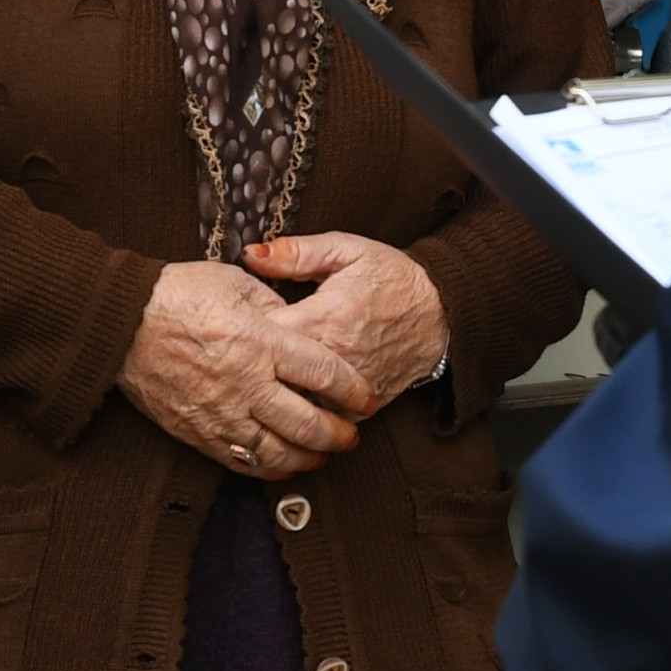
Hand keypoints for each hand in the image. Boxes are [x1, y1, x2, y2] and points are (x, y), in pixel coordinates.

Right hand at [121, 261, 365, 481]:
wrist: (119, 322)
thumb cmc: (176, 293)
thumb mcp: (233, 282)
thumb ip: (273, 304)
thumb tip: (295, 321)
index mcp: (262, 341)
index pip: (324, 373)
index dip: (353, 390)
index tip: (366, 398)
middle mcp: (247, 383)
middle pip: (309, 423)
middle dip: (339, 434)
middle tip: (352, 436)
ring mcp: (222, 413)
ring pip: (279, 453)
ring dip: (309, 458)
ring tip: (323, 455)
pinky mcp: (197, 433)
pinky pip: (242, 462)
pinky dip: (270, 469)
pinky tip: (283, 465)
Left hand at [245, 234, 450, 414]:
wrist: (442, 313)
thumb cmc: (390, 277)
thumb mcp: (346, 250)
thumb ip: (296, 253)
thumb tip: (252, 255)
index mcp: (326, 317)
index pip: (265, 335)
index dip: (240, 333)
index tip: (228, 328)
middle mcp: (337, 358)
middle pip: (273, 377)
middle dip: (249, 371)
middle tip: (229, 362)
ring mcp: (350, 389)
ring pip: (295, 406)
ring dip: (272, 398)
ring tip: (250, 387)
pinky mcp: (363, 408)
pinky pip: (322, 420)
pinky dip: (301, 415)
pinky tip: (283, 405)